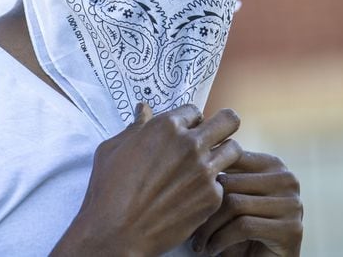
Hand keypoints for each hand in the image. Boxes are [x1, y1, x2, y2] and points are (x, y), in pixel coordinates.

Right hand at [52, 103, 242, 256]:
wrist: (116, 233)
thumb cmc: (109, 190)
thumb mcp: (113, 149)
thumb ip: (135, 127)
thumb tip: (143, 110)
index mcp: (166, 127)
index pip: (194, 111)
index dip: (189, 122)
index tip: (184, 132)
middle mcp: (191, 145)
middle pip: (228, 121)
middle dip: (221, 126)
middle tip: (212, 137)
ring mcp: (204, 171)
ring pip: (234, 150)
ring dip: (222, 154)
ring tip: (208, 165)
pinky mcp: (212, 197)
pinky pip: (223, 183)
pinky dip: (212, 187)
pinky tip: (194, 195)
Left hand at [191, 151, 302, 256]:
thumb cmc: (242, 228)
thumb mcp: (233, 196)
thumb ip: (224, 172)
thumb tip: (192, 153)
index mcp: (273, 164)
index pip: (231, 158)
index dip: (205, 176)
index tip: (187, 194)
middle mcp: (287, 180)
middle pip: (230, 182)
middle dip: (204, 206)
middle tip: (190, 226)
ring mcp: (292, 204)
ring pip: (234, 204)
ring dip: (209, 227)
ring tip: (198, 241)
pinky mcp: (291, 229)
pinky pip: (244, 226)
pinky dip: (221, 239)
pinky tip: (212, 249)